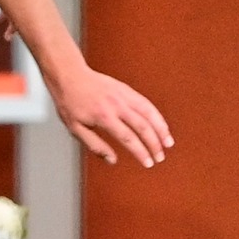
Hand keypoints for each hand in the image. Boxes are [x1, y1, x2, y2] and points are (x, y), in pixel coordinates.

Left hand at [49, 66, 172, 166]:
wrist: (69, 75)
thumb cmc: (70, 103)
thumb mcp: (74, 128)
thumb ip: (94, 145)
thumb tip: (113, 160)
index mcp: (103, 117)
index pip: (128, 138)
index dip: (141, 152)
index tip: (148, 163)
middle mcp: (117, 105)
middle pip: (143, 127)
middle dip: (154, 144)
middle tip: (159, 158)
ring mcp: (124, 96)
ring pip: (149, 114)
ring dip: (161, 129)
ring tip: (168, 144)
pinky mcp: (127, 90)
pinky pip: (146, 104)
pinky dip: (157, 116)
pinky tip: (161, 126)